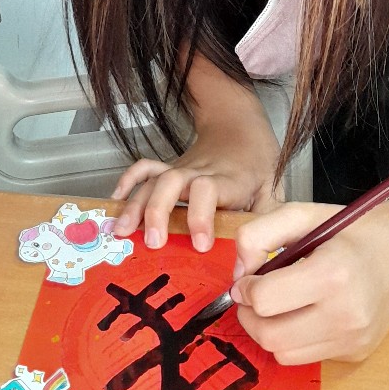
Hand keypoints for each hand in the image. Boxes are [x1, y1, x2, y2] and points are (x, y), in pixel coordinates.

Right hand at [111, 118, 282, 252]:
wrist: (240, 126)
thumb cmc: (257, 163)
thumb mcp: (273, 189)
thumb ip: (266, 223)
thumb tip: (252, 263)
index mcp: (227, 180)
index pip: (208, 190)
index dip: (201, 215)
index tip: (200, 244)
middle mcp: (199, 172)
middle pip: (171, 182)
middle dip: (158, 212)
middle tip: (153, 243)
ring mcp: (180, 169)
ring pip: (153, 180)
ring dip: (136, 205)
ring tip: (122, 232)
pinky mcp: (169, 168)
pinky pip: (144, 168)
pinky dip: (128, 182)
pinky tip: (115, 201)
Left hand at [231, 198, 388, 363]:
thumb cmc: (349, 231)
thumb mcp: (301, 215)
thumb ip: (258, 234)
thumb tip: (237, 275)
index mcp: (331, 274)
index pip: (265, 301)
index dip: (245, 289)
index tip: (247, 280)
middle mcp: (346, 314)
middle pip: (269, 336)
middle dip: (249, 317)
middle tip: (251, 299)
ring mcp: (353, 339)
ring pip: (284, 354)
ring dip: (268, 332)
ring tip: (275, 308)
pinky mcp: (357, 354)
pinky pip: (307, 357)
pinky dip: (294, 340)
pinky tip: (304, 316)